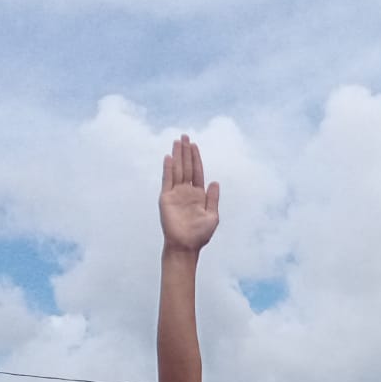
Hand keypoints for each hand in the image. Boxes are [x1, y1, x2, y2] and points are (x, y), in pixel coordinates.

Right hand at [159, 135, 220, 252]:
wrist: (185, 246)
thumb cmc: (200, 235)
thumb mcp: (212, 216)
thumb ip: (212, 199)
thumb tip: (214, 182)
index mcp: (198, 195)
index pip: (197, 172)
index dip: (196, 158)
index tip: (194, 145)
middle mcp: (186, 192)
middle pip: (186, 167)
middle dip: (186, 152)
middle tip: (185, 136)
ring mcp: (175, 194)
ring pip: (176, 170)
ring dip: (177, 155)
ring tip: (177, 141)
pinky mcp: (166, 198)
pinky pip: (167, 180)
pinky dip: (167, 169)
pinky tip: (168, 157)